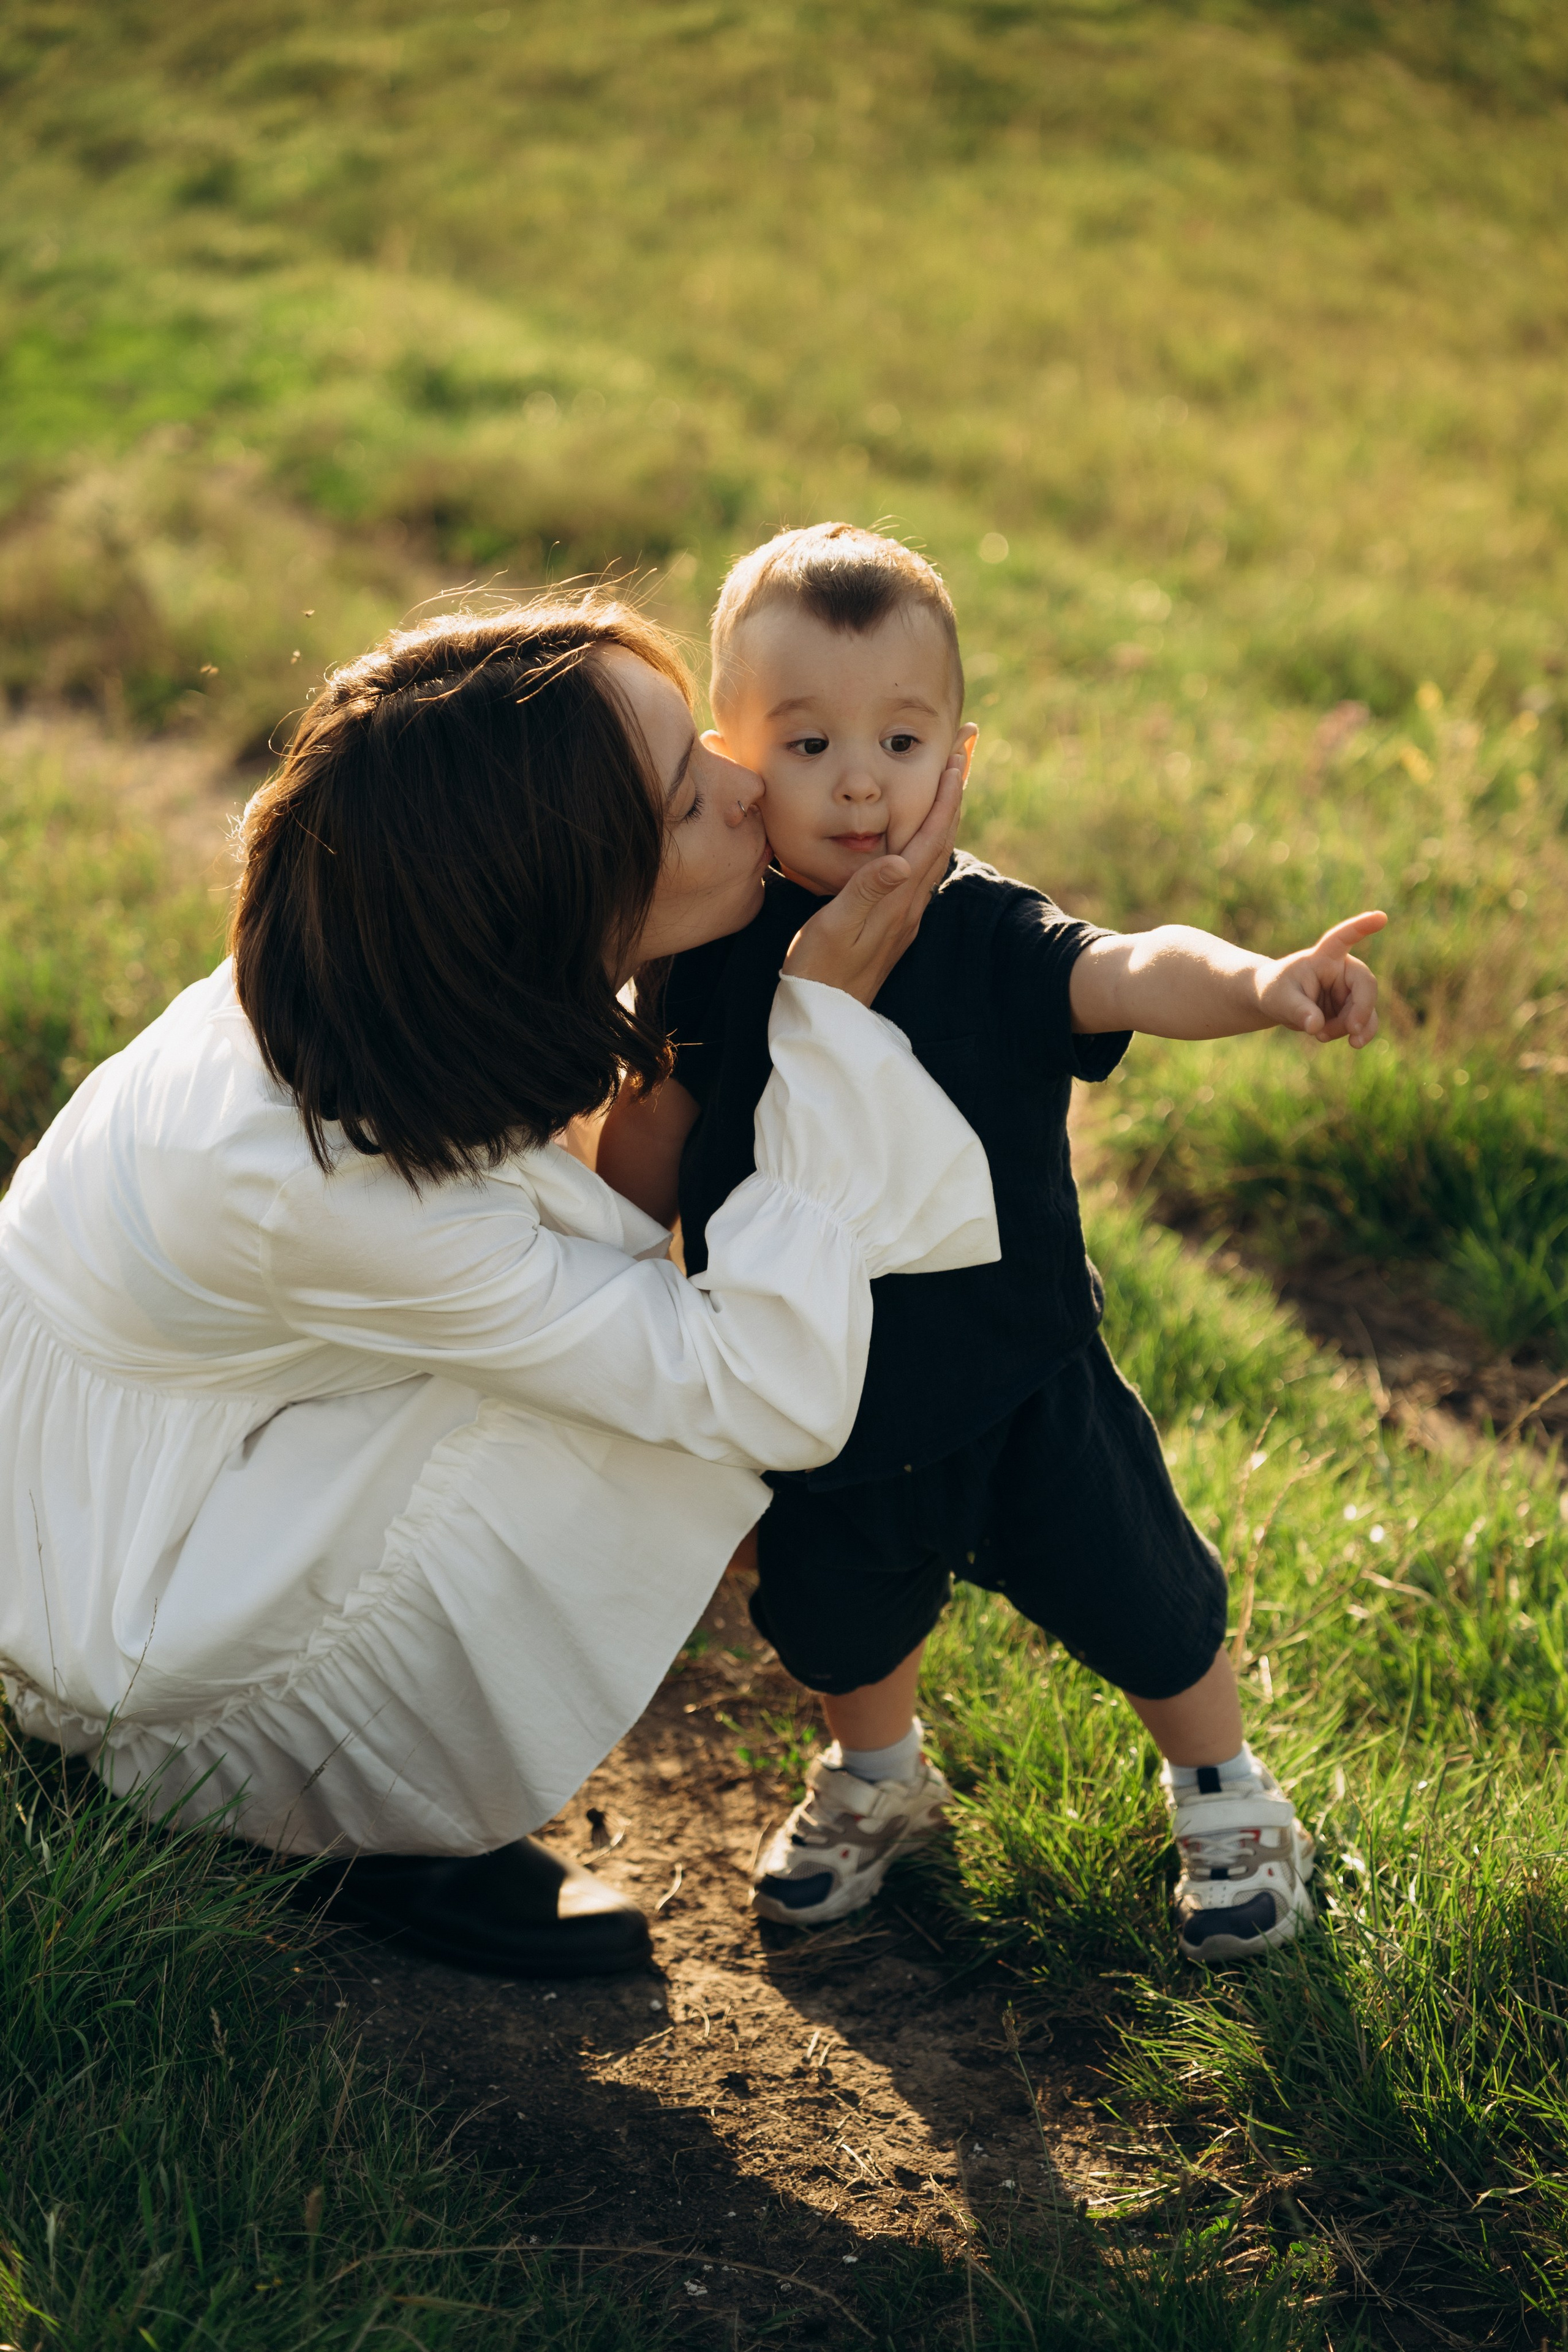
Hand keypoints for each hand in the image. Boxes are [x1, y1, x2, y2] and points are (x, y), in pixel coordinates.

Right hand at [780, 742, 966, 1005]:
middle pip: (942, 839)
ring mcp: (905, 916)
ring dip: (945, 815)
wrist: (824, 1016)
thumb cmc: (818, 970)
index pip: (931, 838)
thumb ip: (866, 892)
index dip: (946, 797)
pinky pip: (921, 871)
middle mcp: (910, 905)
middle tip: (964, 754)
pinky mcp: (895, 923)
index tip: (958, 759)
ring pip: (935, 855)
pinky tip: (923, 835)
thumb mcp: (834, 928)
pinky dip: (929, 841)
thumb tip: (902, 860)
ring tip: (950, 782)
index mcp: (898, 899)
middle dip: (954, 794)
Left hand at [1255, 910, 1386, 1047]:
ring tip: (1320, 1036)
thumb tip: (1316, 1027)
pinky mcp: (1352, 1008)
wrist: (1278, 1004)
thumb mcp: (1279, 1001)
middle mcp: (1343, 970)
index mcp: (1324, 957)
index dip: (1362, 927)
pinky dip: (1353, 1034)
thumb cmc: (1276, 992)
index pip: (1343, 938)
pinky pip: (1363, 1023)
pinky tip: (1327, 1037)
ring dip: (1350, 1027)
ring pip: (1366, 1010)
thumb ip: (1298, 1011)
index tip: (1381, 917)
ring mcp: (1350, 990)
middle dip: (1362, 1010)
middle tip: (1353, 1032)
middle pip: (1366, 986)